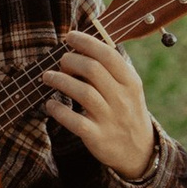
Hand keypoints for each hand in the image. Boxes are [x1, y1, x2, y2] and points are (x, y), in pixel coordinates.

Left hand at [44, 31, 156, 181]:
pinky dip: (59, 110)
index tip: (70, 36)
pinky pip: (75, 121)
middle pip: (92, 70)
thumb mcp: (128, 89)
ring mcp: (110, 118)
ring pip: (82, 92)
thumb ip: (111, 69)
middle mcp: (122, 98)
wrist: (139, 151)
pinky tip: (50, 104)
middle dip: (70, 60)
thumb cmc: (127, 111)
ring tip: (47, 77)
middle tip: (60, 62)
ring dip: (60, 81)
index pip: (108, 55)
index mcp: (130, 82)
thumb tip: (82, 45)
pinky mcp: (97, 137)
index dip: (86, 42)